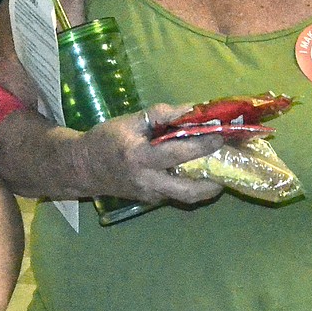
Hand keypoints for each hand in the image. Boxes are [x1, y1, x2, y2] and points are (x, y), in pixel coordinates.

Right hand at [67, 103, 224, 203]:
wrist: (81, 168)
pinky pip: (177, 194)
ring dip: (207, 186)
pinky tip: (198, 170)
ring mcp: (150, 195)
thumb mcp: (128, 121)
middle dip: (215, 181)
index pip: (178, 153)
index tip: (222, 135)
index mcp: (140, 158)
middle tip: (230, 163)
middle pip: (190, 191)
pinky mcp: (150, 200)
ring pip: (187, 197)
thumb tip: (190, 109)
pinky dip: (192, 184)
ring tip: (221, 169)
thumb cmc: (104, 140)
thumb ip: (159, 115)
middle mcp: (148, 182)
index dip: (203, 145)